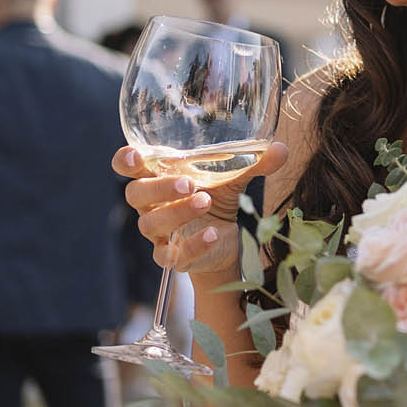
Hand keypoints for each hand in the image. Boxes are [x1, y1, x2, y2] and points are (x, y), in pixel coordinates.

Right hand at [114, 142, 289, 278]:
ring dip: (176, 212)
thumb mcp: (234, 180)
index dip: (125, 160)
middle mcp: (151, 206)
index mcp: (157, 178)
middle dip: (158, 188)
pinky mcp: (172, 257)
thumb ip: (254, 163)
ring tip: (205, 201)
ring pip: (150, 224)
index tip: (136, 154)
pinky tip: (214, 234)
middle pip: (135, 194)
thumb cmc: (217, 200)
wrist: (225, 243)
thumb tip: (281, 148)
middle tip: (188, 182)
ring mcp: (158, 234)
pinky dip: (193, 244)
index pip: (128, 166)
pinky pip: (171, 255)